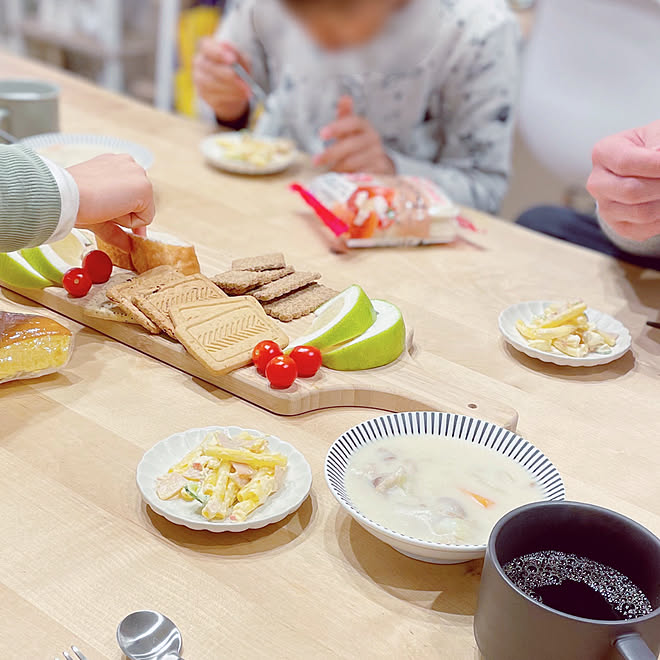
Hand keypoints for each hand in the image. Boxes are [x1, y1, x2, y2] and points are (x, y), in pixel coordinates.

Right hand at [67, 154, 154, 251]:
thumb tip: (128, 246)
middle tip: (101, 207)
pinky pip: (146, 218)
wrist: (65, 195)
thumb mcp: (98, 212)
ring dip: (124, 216)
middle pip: (140, 202)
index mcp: (115, 163)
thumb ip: (116, 228)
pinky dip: (129, 222)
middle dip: (123, 213)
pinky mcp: (144, 187)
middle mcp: (129, 163)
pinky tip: (111, 208)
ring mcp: (138, 173)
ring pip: (143, 210)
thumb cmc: (73, 200)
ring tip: (103, 205)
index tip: (114, 216)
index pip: (131, 193)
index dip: (125, 210)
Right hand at [193, 38, 250, 121]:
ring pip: (211, 84)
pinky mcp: (203, 94)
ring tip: (246, 91)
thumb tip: (233, 58)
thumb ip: (239, 57)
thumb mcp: (242, 61)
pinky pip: (214, 97)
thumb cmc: (237, 69)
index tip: (232, 60)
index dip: (219, 53)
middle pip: (210, 67)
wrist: (234, 89)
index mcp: (207, 48)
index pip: (207, 47)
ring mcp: (199, 79)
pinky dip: (230, 97)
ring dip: (231, 88)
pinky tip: (240, 96)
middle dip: (228, 75)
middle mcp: (199, 62)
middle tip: (243, 82)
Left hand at [315, 96, 394, 174]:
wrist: (377, 163)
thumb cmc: (357, 143)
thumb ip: (345, 115)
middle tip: (315, 160)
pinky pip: (360, 175)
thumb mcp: (350, 130)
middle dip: (331, 153)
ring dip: (338, 167)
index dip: (337, 127)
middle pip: (351, 145)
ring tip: (328, 172)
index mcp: (364, 126)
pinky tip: (340, 179)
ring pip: (354, 162)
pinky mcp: (379, 171)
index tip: (321, 134)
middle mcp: (373, 139)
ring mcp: (377, 155)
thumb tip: (345, 97)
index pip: (353, 122)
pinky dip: (349, 177)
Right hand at [586, 120, 659, 241]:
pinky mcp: (619, 226)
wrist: (647, 168)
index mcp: (603, 153)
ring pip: (642, 213)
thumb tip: (658, 158)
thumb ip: (658, 144)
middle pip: (632, 191)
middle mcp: (597, 183)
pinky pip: (646, 228)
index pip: (627, 163)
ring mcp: (605, 207)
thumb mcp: (656, 135)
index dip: (656, 165)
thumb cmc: (653, 146)